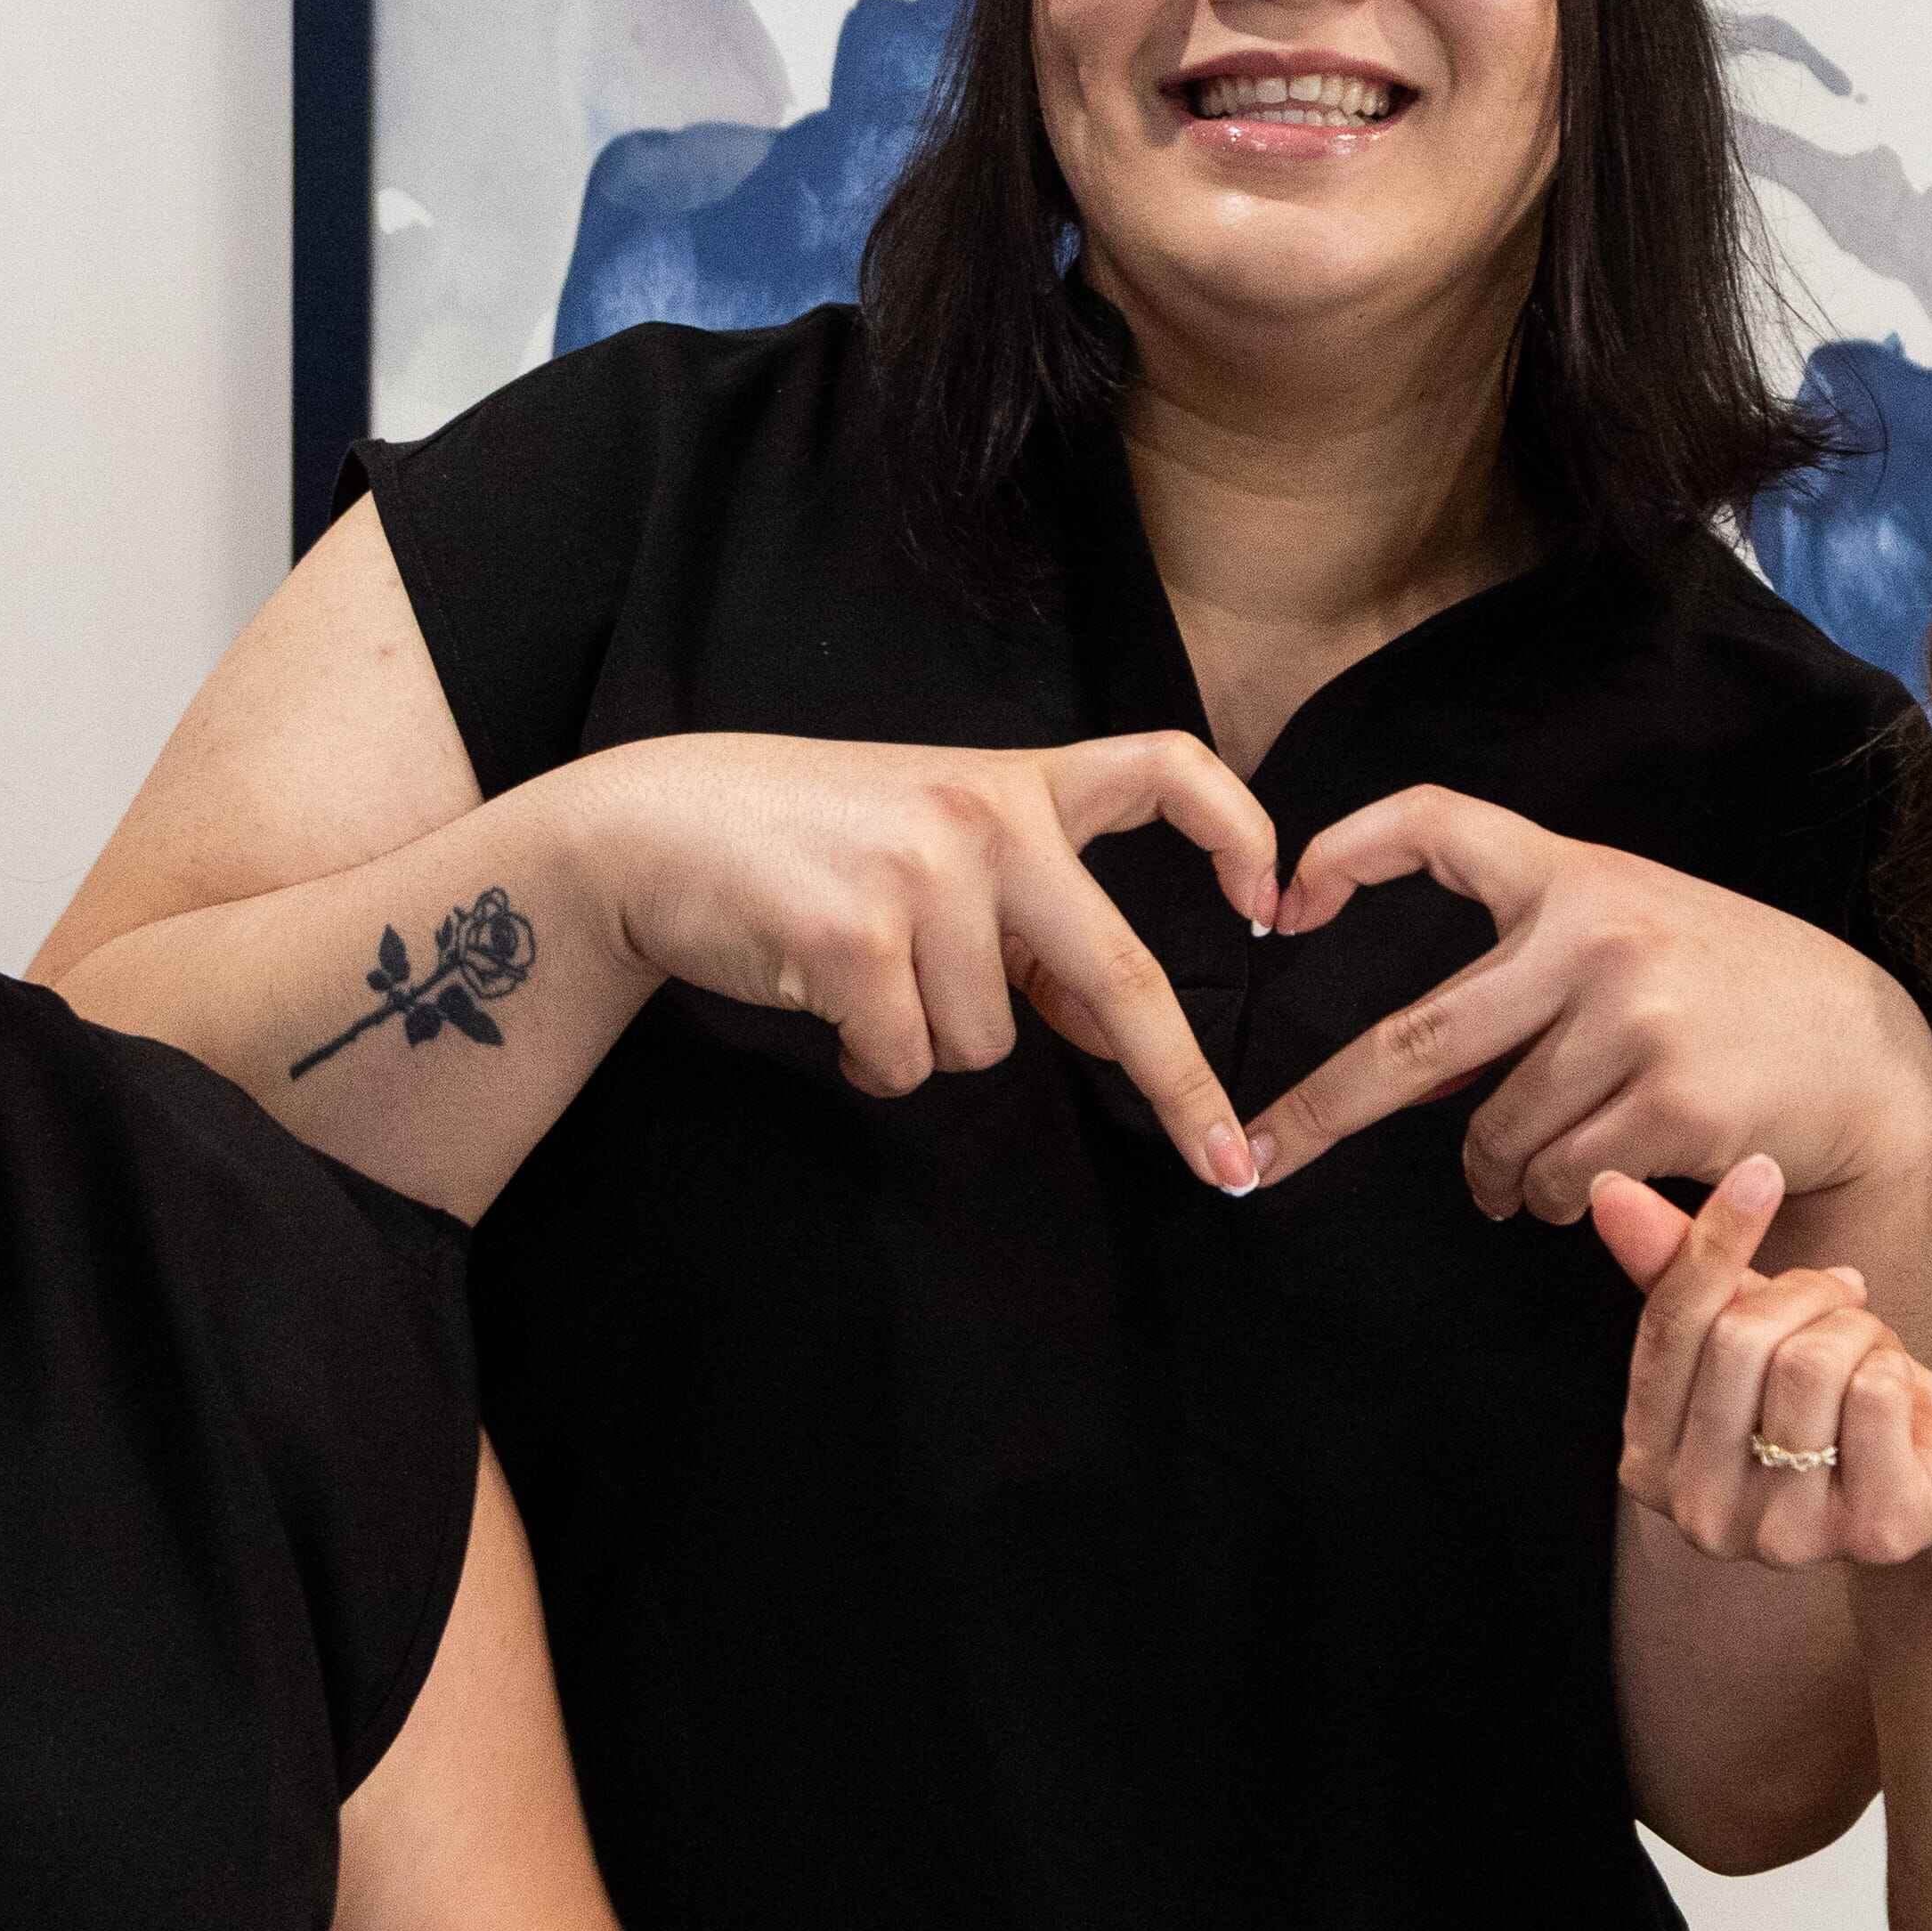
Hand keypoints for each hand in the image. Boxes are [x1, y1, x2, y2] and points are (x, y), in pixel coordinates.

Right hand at [563, 731, 1280, 1194]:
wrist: (655, 829)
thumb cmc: (803, 841)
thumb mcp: (928, 843)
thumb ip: (1026, 921)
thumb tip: (1121, 1034)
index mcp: (1017, 785)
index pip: (1164, 769)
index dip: (1239, 828)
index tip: (1275, 898)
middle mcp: (986, 822)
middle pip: (1121, 974)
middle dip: (1183, 1084)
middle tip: (1229, 1161)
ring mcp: (924, 879)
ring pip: (988, 1043)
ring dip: (926, 1041)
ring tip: (859, 977)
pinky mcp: (855, 940)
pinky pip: (907, 1063)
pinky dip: (869, 1060)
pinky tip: (823, 1001)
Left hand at [1242, 787, 1931, 1219]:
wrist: (1860, 1049)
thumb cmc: (1723, 992)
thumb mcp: (1625, 942)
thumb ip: (1516, 986)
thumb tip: (1395, 1084)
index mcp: (1573, 874)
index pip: (1436, 824)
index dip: (1344, 851)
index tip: (1281, 903)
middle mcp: (1597, 936)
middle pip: (1416, 1042)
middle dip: (1323, 1110)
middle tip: (1260, 1156)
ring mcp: (1634, 1020)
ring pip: (1492, 1136)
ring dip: (1490, 1178)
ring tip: (1521, 1180)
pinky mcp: (1671, 1104)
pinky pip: (1555, 1179)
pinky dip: (1547, 1201)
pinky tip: (1578, 1190)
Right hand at [1594, 1161, 1931, 1569]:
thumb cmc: (1828, 1396)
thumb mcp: (1746, 1326)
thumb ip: (1672, 1269)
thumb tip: (1605, 1188)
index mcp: (1647, 1464)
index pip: (1668, 1328)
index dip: (1714, 1239)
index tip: (1760, 1171)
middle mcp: (1700, 1517)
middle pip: (1738, 1341)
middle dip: (1806, 1293)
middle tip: (1843, 1295)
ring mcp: (1784, 1538)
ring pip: (1810, 1363)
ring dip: (1857, 1331)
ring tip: (1868, 1352)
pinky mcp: (1872, 1533)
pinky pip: (1875, 1394)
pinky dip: (1896, 1367)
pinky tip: (1901, 1397)